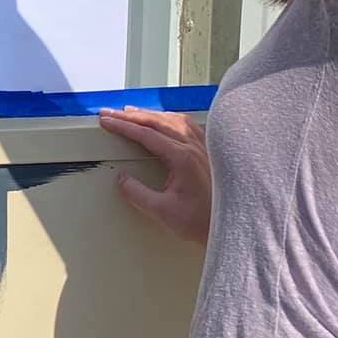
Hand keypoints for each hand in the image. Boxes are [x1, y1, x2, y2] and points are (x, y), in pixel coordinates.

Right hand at [98, 107, 210, 245]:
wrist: (231, 225)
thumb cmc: (203, 221)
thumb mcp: (162, 211)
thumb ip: (138, 194)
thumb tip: (123, 180)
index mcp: (182, 158)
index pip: (146, 134)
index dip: (122, 126)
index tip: (107, 121)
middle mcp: (194, 148)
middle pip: (157, 121)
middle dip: (130, 115)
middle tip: (110, 113)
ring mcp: (203, 148)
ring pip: (173, 120)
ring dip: (149, 114)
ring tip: (132, 112)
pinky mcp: (208, 153)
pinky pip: (188, 125)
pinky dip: (170, 118)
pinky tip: (166, 120)